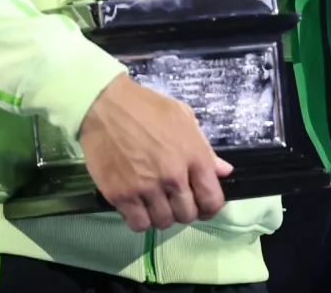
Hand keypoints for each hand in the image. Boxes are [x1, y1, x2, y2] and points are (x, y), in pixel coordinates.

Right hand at [77, 74, 232, 231]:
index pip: (212, 199)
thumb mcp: (184, 118)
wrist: (105, 106)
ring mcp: (146, 188)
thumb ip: (205, 149)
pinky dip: (140, 220)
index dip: (209, 208)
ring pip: (163, 222)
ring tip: (155, 204)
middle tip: (174, 201)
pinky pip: (138, 224)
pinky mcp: (121, 195)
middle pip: (187, 215)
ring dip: (162, 216)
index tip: (202, 206)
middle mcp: (173, 176)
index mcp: (194, 156)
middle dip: (184, 211)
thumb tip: (224, 171)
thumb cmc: (147, 108)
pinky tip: (138, 207)